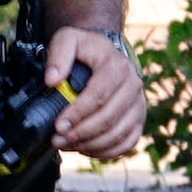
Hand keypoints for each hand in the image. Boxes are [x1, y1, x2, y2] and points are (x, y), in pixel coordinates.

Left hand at [43, 28, 145, 160]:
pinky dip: (107, 151)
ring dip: (91, 145)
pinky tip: (86, 149)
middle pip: (109, 118)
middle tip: (58, 139)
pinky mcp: (139, 119)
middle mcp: (133, 85)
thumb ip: (59, 55)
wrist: (106, 53)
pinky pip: (128, 142)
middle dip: (81, 133)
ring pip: (119, 134)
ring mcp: (139, 104)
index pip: (99, 95)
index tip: (58, 124)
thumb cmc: (86, 49)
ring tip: (67, 145)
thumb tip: (52, 80)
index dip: (78, 113)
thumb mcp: (69, 40)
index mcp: (117, 66)